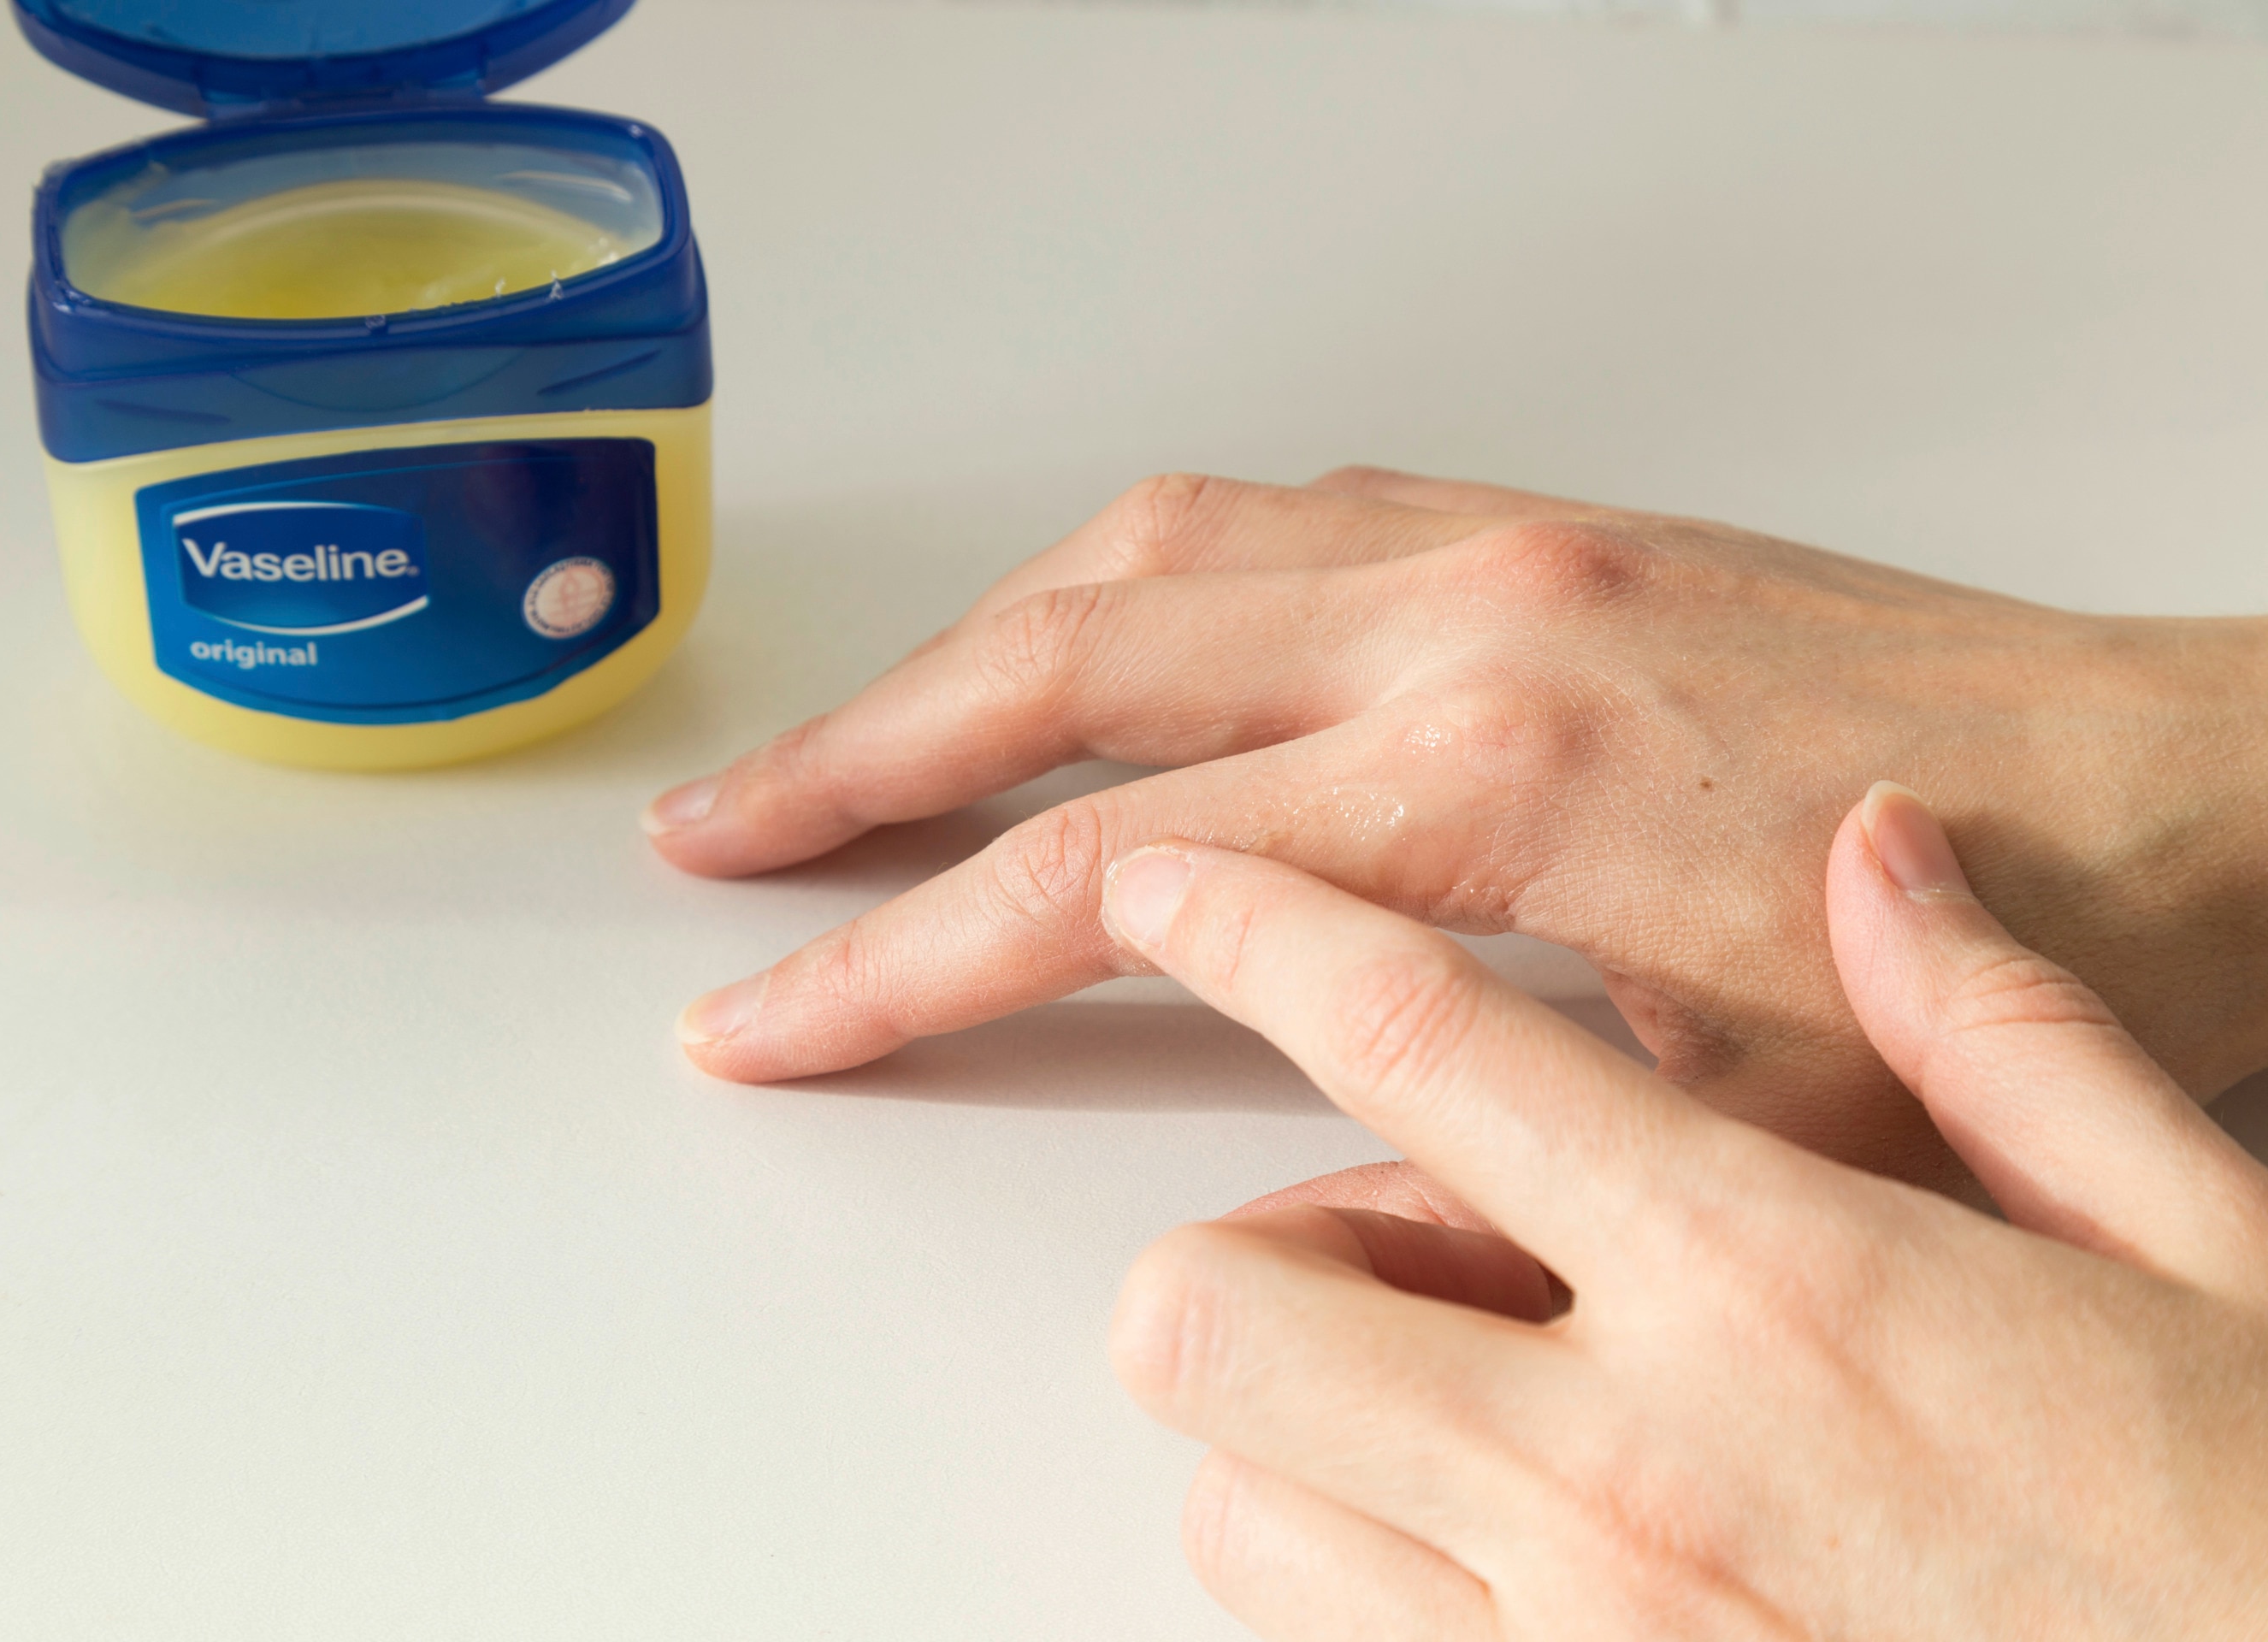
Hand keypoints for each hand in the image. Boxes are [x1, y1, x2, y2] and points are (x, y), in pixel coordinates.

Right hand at [649, 471, 2267, 1187]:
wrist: (2183, 781)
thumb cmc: (2004, 948)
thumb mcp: (1728, 1128)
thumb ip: (1472, 1146)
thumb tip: (1272, 1213)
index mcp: (1488, 776)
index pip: (1100, 873)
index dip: (899, 962)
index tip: (769, 1012)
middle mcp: (1462, 620)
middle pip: (1063, 669)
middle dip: (857, 764)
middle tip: (721, 839)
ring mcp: (1494, 548)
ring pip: (1142, 556)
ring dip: (964, 648)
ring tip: (844, 738)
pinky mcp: (1533, 527)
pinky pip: (1258, 515)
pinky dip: (1116, 576)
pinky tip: (1068, 630)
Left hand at [1101, 784, 2267, 1639]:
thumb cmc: (2265, 1545)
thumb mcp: (2216, 1253)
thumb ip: (2012, 1037)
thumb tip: (1894, 857)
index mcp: (1779, 1281)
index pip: (1416, 1043)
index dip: (1249, 931)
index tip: (1173, 884)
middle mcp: (1630, 1473)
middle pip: (1216, 1306)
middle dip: (1239, 1251)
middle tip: (1368, 1240)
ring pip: (1233, 1507)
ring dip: (1292, 1430)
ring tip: (1441, 1403)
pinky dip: (1367, 1575)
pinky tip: (1505, 1546)